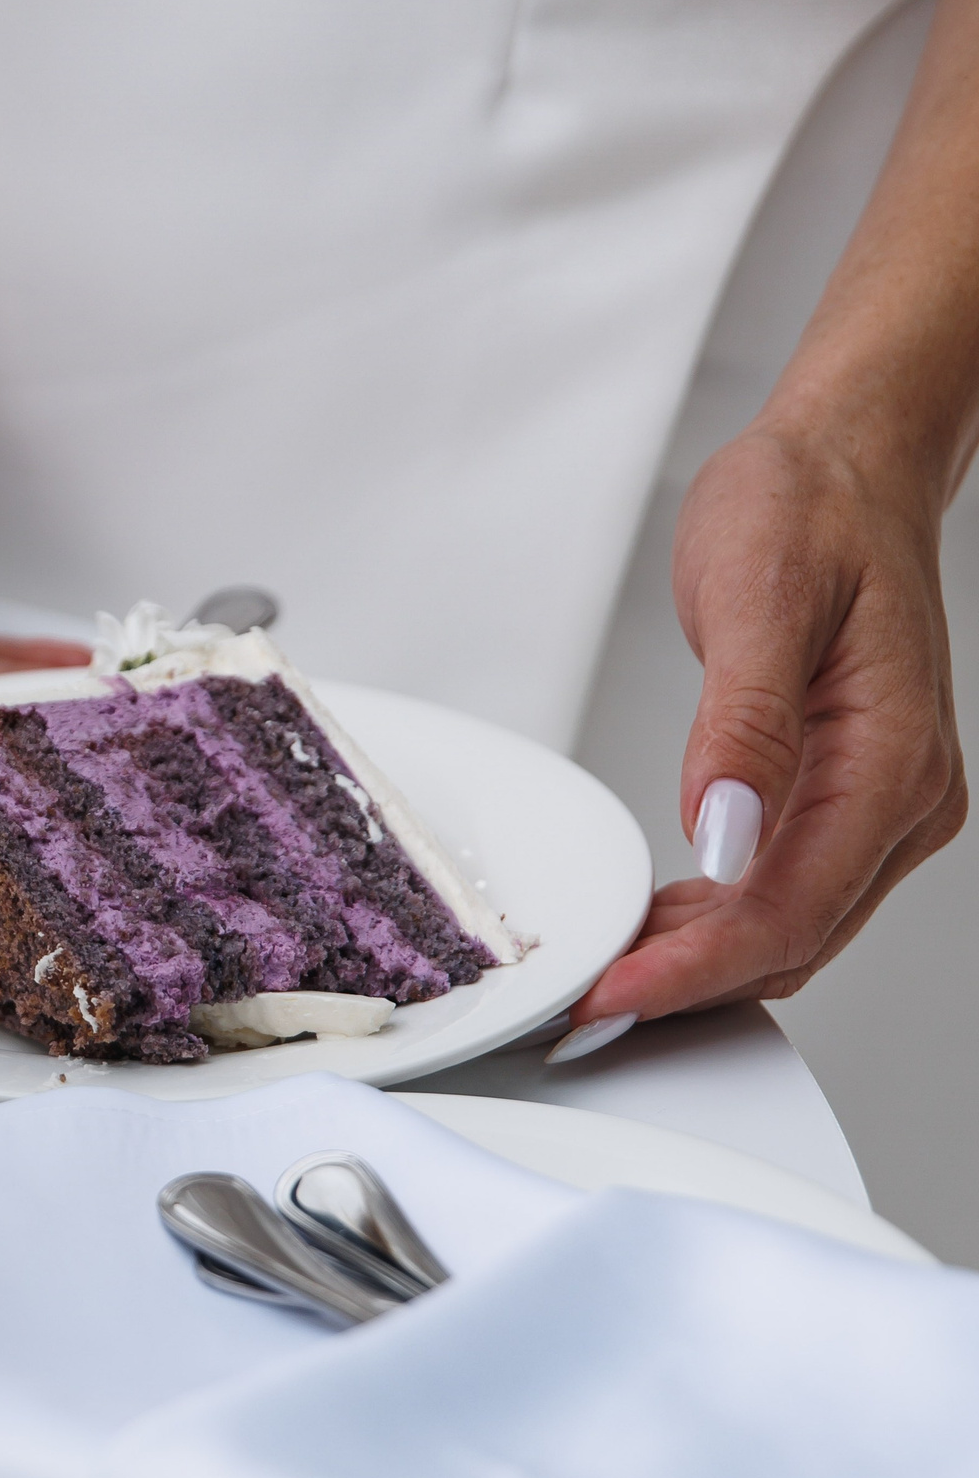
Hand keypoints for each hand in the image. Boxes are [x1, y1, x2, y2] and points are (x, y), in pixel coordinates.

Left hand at [563, 423, 966, 1042]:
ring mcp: (878, 807)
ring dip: (695, 967)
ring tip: (594, 981)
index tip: (611, 996)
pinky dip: (711, 926)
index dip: (696, 970)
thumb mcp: (761, 596)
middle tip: (576, 1014)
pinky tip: (647, 929)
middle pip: (791, 941)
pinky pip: (778, 892)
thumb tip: (723, 831)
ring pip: (786, 931)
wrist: (845, 463)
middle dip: (685, 989)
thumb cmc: (808, 510)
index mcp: (892, 761)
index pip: (791, 909)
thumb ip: (743, 723)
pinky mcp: (840, 799)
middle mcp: (900, 801)